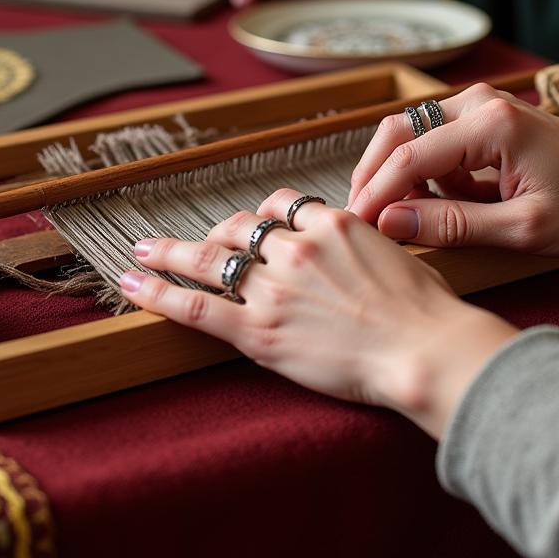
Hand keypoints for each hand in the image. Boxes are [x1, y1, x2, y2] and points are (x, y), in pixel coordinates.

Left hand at [121, 188, 518, 438]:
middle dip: (217, 235)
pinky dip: (157, 294)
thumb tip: (351, 248)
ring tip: (143, 251)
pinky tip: (132, 285)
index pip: (279, 206)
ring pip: (208, 259)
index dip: (262, 218)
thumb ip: (361, 244)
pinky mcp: (258, 332)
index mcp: (331, 224)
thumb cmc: (425, 310)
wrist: (425, 351)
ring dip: (170, 253)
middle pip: (239, 228)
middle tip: (199, 245)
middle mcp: (295, 248)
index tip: (254, 229)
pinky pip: (196, 307)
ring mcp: (273, 289)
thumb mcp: (397, 255)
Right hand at [348, 85, 558, 255]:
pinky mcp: (481, 115)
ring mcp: (479, 103)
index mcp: (492, 125)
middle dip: (373, 176)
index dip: (375, 193)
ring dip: (398, 174)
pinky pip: (432, 139)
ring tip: (402, 217)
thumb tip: (391, 223)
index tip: (355, 226)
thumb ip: (453, 225)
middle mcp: (479, 102)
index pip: (410, 157)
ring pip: (410, 133)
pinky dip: (423, 172)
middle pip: (398, 132)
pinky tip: (437, 203)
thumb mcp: (523, 228)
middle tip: (360, 219)